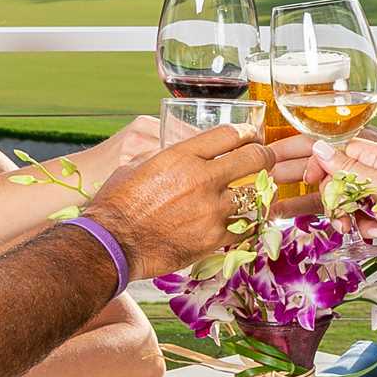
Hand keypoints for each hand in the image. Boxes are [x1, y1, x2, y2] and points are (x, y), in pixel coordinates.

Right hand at [80, 122, 262, 281]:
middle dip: (264, 156)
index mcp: (182, 156)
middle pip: (255, 158)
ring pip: (255, 194)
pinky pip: (245, 227)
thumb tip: (185, 152)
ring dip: (256, 193)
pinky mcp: (213, 239)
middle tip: (265, 161)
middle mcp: (202, 179)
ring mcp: (211, 210)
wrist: (112, 243)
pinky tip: (242, 222)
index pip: (231, 134)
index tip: (251, 136)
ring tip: (254, 194)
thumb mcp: (139, 164)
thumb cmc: (118, 203)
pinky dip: (245, 224)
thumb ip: (169, 156)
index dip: (247, 132)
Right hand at [308, 135, 376, 265]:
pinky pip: (359, 216)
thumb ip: (349, 169)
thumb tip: (320, 148)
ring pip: (347, 198)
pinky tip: (375, 232)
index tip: (312, 180)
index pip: (341, 150)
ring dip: (346, 214)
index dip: (324, 164)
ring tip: (352, 227)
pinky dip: (362, 225)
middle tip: (339, 212)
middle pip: (340, 176)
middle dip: (335, 196)